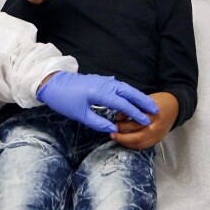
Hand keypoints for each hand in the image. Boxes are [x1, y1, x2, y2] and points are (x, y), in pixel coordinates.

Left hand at [37, 72, 159, 132]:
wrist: (53, 83)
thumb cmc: (65, 100)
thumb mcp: (80, 115)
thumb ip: (98, 122)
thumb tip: (113, 129)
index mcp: (100, 93)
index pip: (123, 104)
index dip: (136, 113)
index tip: (146, 120)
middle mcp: (105, 84)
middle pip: (129, 92)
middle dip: (143, 101)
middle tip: (156, 109)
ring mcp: (104, 80)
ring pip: (125, 87)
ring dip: (137, 95)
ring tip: (148, 103)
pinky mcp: (101, 80)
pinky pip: (119, 85)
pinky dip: (129, 91)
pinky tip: (133, 96)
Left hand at [111, 92, 178, 149]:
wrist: (175, 107)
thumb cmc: (158, 101)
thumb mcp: (145, 100)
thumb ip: (132, 108)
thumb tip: (118, 117)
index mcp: (153, 115)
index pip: (136, 123)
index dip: (123, 125)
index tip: (113, 123)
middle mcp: (156, 127)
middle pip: (138, 136)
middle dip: (123, 137)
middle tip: (112, 133)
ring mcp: (158, 135)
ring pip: (140, 143)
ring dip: (126, 142)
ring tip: (117, 138)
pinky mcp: (158, 140)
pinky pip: (144, 146)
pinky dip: (133, 145)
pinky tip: (126, 141)